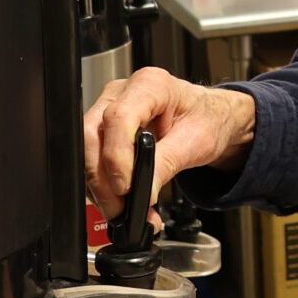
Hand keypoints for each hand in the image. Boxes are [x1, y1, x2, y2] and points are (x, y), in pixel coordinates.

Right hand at [83, 67, 256, 219]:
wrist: (211, 120)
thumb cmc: (207, 119)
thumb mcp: (196, 142)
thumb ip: (167, 164)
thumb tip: (144, 192)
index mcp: (150, 86)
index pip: (118, 118)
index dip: (116, 155)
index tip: (126, 187)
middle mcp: (123, 93)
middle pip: (93, 134)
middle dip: (102, 178)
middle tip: (120, 209)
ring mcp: (109, 109)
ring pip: (87, 150)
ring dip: (101, 187)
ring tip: (126, 212)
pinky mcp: (106, 130)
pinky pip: (93, 158)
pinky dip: (104, 185)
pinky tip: (122, 202)